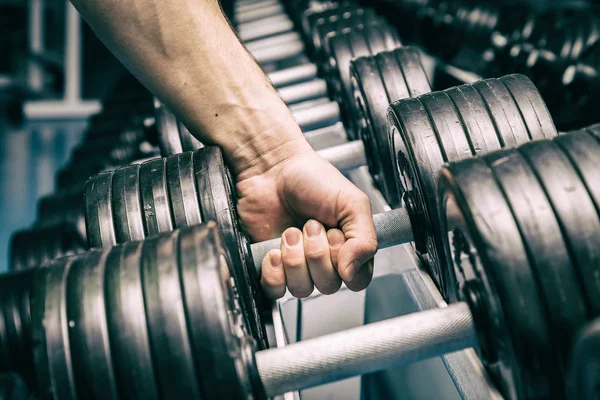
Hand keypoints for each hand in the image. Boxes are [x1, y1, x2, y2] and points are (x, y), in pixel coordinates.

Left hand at [236, 142, 377, 298]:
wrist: (273, 168)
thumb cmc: (313, 179)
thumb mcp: (353, 203)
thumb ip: (365, 240)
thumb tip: (353, 273)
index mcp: (349, 247)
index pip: (357, 280)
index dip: (346, 263)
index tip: (336, 235)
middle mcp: (324, 260)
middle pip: (328, 285)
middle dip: (316, 253)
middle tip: (310, 225)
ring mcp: (298, 265)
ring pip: (302, 289)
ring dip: (294, 258)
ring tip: (291, 231)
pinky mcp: (272, 267)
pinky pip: (275, 289)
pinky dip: (274, 272)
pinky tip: (274, 250)